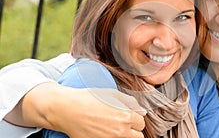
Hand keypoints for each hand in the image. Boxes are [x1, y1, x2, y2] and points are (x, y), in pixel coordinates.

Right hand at [9, 83, 145, 137]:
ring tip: (114, 127)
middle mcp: (120, 132)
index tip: (128, 115)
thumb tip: (142, 112)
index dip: (135, 118)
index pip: (141, 123)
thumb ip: (130, 102)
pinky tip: (104, 132)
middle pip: (138, 137)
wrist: (67, 109)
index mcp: (125, 117)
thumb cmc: (88, 98)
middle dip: (133, 129)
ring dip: (125, 135)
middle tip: (123, 122)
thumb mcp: (112, 93)